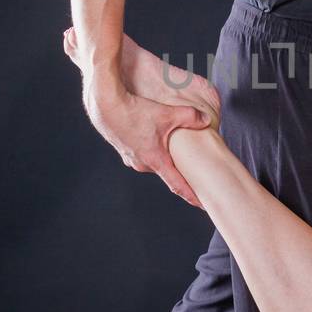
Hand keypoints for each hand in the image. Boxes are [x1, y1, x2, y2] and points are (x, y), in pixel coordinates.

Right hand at [82, 80, 215, 208]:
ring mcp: (132, 158)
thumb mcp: (167, 113)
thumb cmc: (134, 112)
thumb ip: (190, 117)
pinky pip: (142, 153)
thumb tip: (206, 120)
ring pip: (154, 160)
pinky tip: (152, 135)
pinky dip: (151, 147)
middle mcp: (143, 164)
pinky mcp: (124, 150)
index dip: (192, 196)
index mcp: (155, 160)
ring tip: (170, 145)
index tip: (203, 205)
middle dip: (179, 169)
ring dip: (163, 155)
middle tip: (194, 168)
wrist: (105, 106)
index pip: (178, 185)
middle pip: (167, 171)